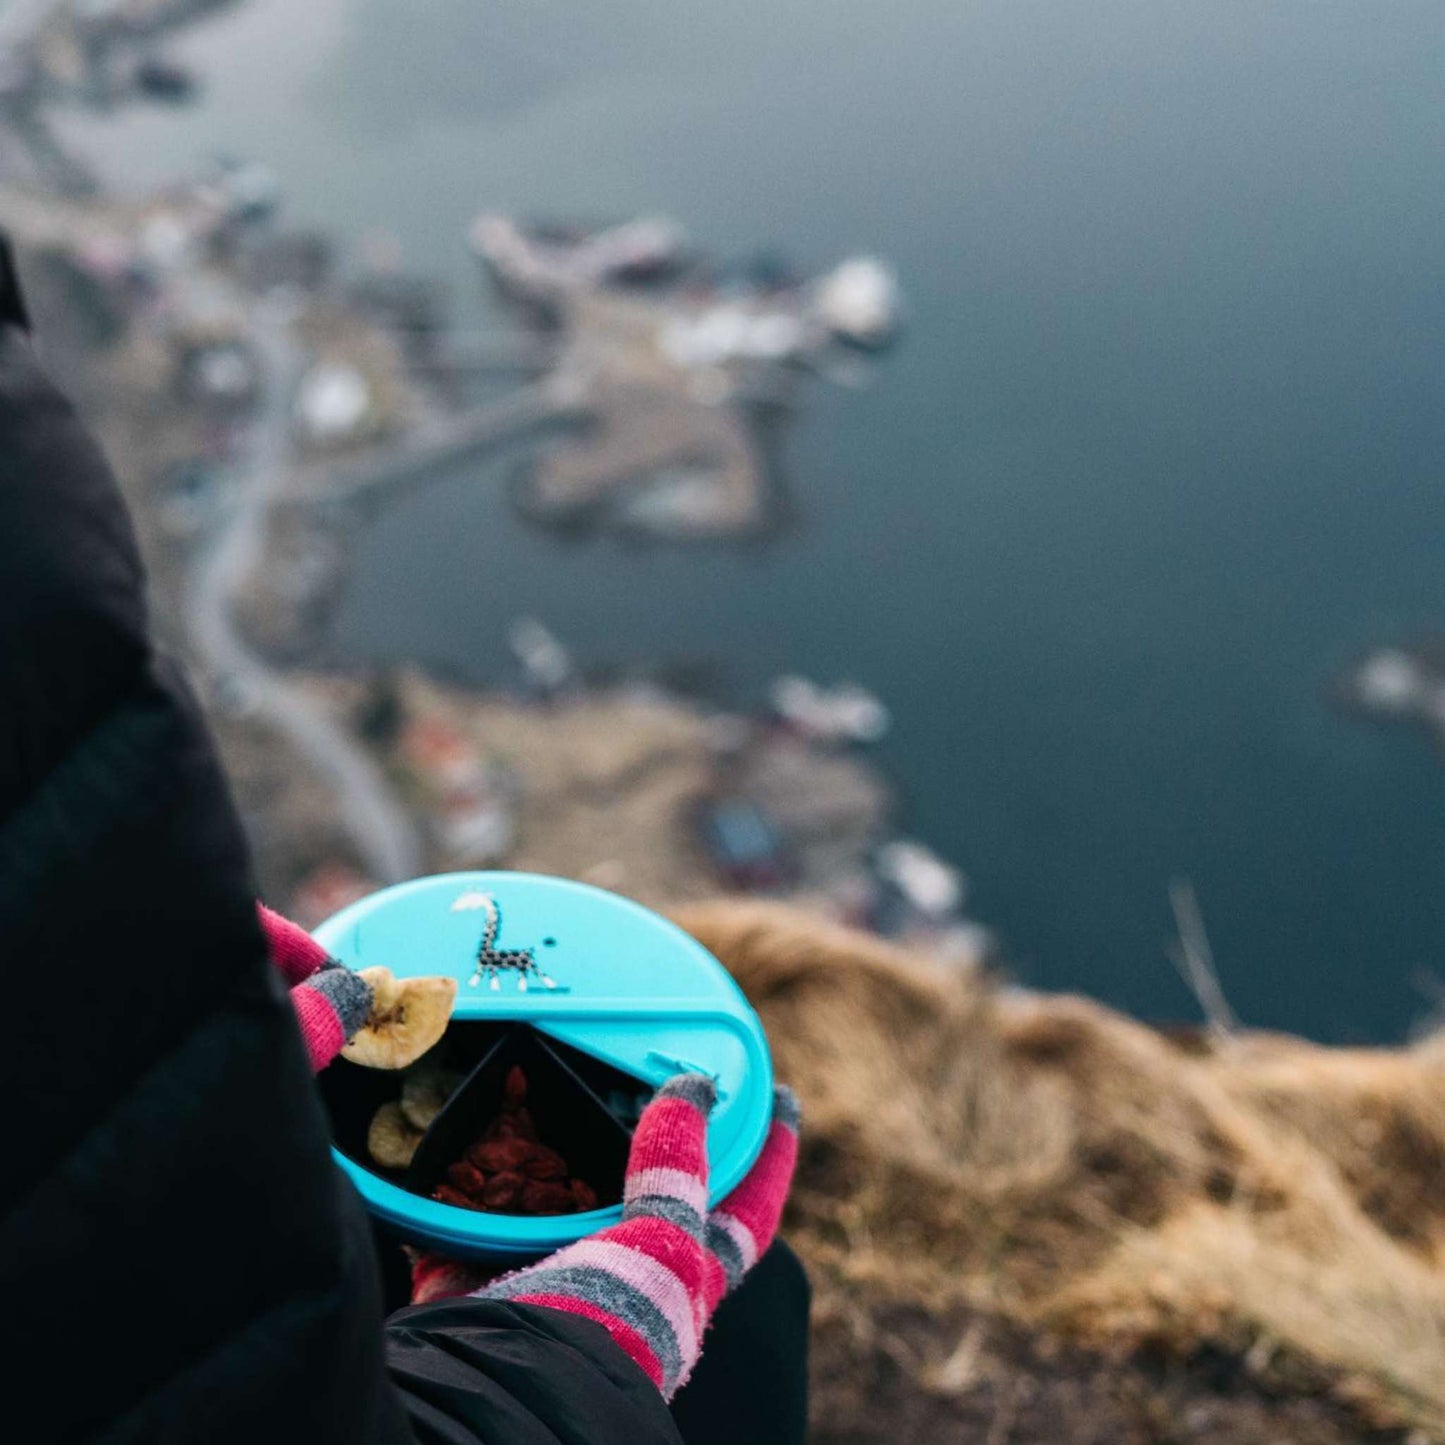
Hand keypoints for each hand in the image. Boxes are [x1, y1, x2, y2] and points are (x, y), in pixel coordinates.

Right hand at [421, 1074, 800, 1398]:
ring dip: (534, 1163)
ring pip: (547, 1216)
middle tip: (634, 1081)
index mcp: (685, 1279)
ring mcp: (549, 1292)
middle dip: (633, 1150)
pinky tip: (443, 1156)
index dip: (772, 1159)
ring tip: (529, 1095)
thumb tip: (695, 1086)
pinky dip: (449, 1203)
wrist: (511, 1391)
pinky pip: (460, 1239)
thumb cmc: (612, 1321)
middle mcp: (623, 1287)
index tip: (785, 1099)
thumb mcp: (662, 1238)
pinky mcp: (477, 1299)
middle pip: (641, 1207)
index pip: (749, 1212)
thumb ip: (678, 1166)